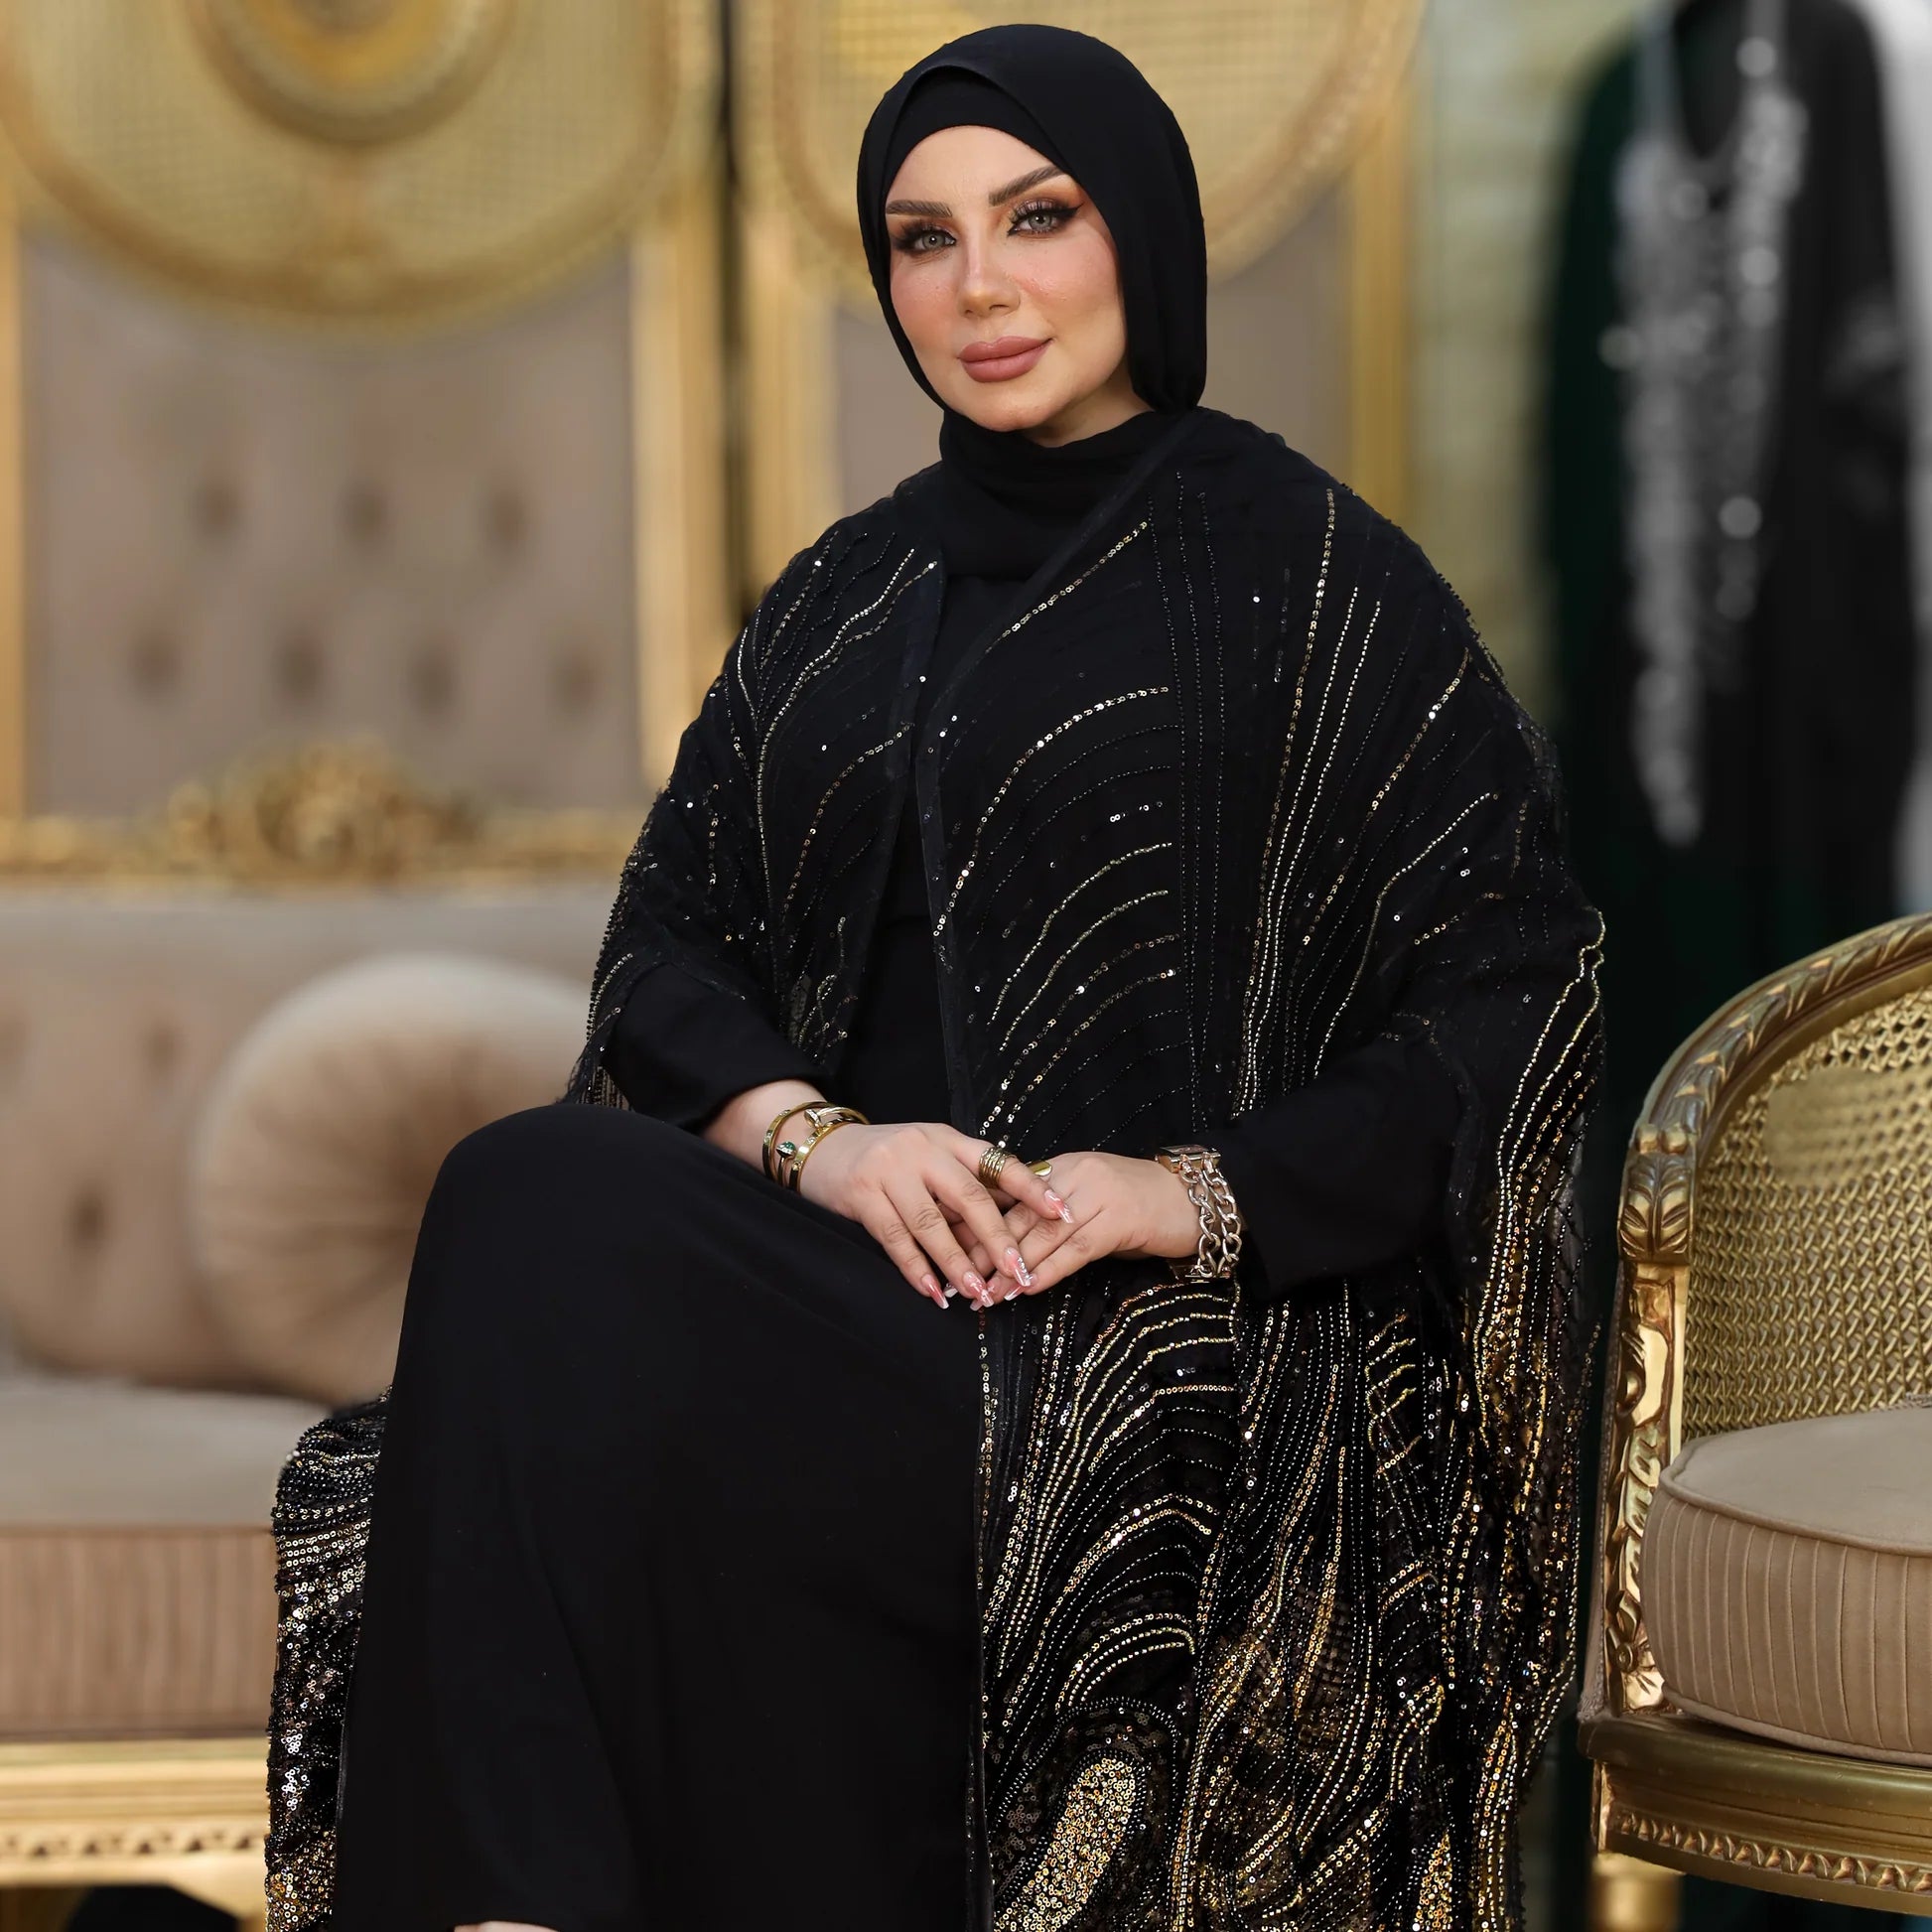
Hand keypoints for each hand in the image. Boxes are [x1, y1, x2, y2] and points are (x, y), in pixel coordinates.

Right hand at [795, 1121, 1072, 1310]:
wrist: (821, 1147)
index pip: (998, 1163)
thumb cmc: (887, 1160)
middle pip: (969, 1198)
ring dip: (957, 1263)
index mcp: (948, 1139)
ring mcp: (890, 1170)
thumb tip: (1012, 1224)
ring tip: (978, 1292)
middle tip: (1019, 1272)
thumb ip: (962, 1182)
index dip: (1032, 1189)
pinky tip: (933, 1292)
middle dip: (997, 1239)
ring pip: (932, 1224)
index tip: (1061, 1213)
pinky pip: (895, 1238)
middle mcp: (922, 1150)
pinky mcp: (862, 1194)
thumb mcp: (929, 1156)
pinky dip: (916, 1269)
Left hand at [978, 1150, 1203, 1298]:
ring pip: (1042, 1237)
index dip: (979, 1228)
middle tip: (961, 1281)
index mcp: (1062, 1167)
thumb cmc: (1140, 1205)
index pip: (1009, 1198)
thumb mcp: (1089, 1199)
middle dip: (986, 1253)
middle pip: (1019, 1218)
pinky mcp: (1119, 1221)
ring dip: (1011, 1270)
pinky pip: (1075, 1250)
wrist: (1195, 1200)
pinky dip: (1048, 1271)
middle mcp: (1075, 1175)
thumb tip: (1007, 1243)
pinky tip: (1026, 1289)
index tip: (953, 1252)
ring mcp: (1097, 1196)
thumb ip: (1052, 1213)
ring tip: (987, 1295)